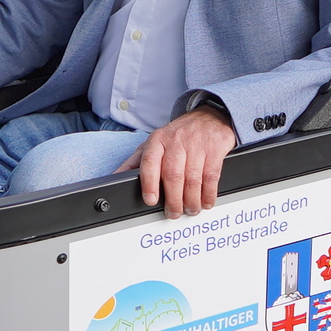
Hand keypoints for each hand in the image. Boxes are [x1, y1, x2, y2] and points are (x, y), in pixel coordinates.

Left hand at [123, 101, 237, 216]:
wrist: (209, 117)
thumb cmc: (178, 135)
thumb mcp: (154, 143)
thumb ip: (135, 161)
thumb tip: (116, 177)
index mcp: (157, 141)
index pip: (150, 162)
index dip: (149, 183)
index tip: (151, 200)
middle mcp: (176, 141)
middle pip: (173, 175)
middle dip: (173, 200)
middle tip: (174, 213)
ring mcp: (196, 145)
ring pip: (193, 179)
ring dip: (192, 201)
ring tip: (190, 210)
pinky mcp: (214, 149)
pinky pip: (211, 176)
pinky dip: (208, 194)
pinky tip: (205, 202)